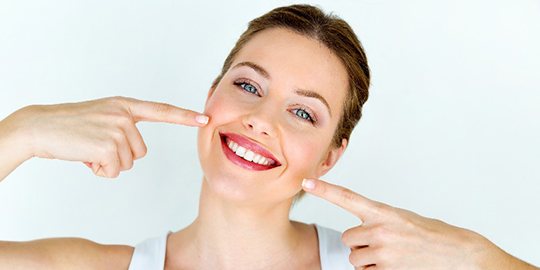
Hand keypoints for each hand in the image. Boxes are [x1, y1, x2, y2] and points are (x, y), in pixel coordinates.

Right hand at [4, 96, 208, 177]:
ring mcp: (117, 129)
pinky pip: (115, 171)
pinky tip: (86, 157)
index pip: (160, 110)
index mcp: (125, 106)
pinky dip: (101, 171)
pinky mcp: (108, 145)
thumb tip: (134, 152)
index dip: (183, 116)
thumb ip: (123, 127)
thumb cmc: (71, 126)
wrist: (41, 127)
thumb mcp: (102, 117)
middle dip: (120, 156)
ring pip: (129, 162)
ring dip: (109, 164)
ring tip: (89, 149)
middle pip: (141, 151)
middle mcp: (124, 115)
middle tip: (95, 145)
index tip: (204, 118)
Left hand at [301, 178, 529, 269]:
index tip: (306, 181)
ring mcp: (384, 251)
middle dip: (359, 245)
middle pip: (348, 239)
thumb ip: (379, 221)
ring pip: (355, 259)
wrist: (460, 253)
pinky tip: (396, 265)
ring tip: (392, 256)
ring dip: (368, 260)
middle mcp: (381, 229)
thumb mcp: (404, 219)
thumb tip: (361, 232)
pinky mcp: (388, 269)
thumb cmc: (432, 235)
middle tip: (381, 245)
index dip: (325, 190)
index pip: (348, 198)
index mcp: (384, 212)